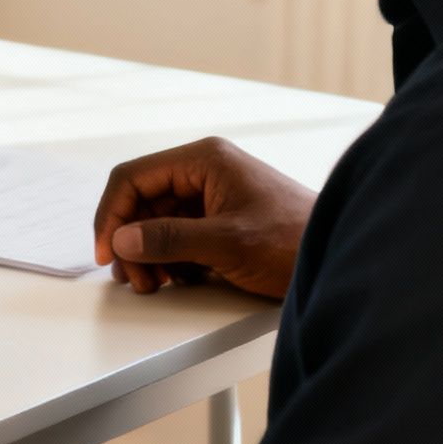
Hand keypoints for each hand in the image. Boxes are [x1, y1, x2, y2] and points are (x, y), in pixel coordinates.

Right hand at [93, 136, 315, 298]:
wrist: (335, 257)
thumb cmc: (293, 241)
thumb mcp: (227, 243)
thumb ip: (170, 240)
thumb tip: (123, 241)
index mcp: (203, 160)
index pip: (133, 178)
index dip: (112, 215)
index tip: (107, 253)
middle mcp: (202, 173)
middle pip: (141, 202)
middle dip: (131, 242)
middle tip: (136, 279)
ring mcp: (209, 197)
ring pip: (154, 222)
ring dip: (146, 254)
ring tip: (153, 283)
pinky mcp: (217, 222)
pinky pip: (175, 236)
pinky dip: (166, 259)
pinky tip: (173, 279)